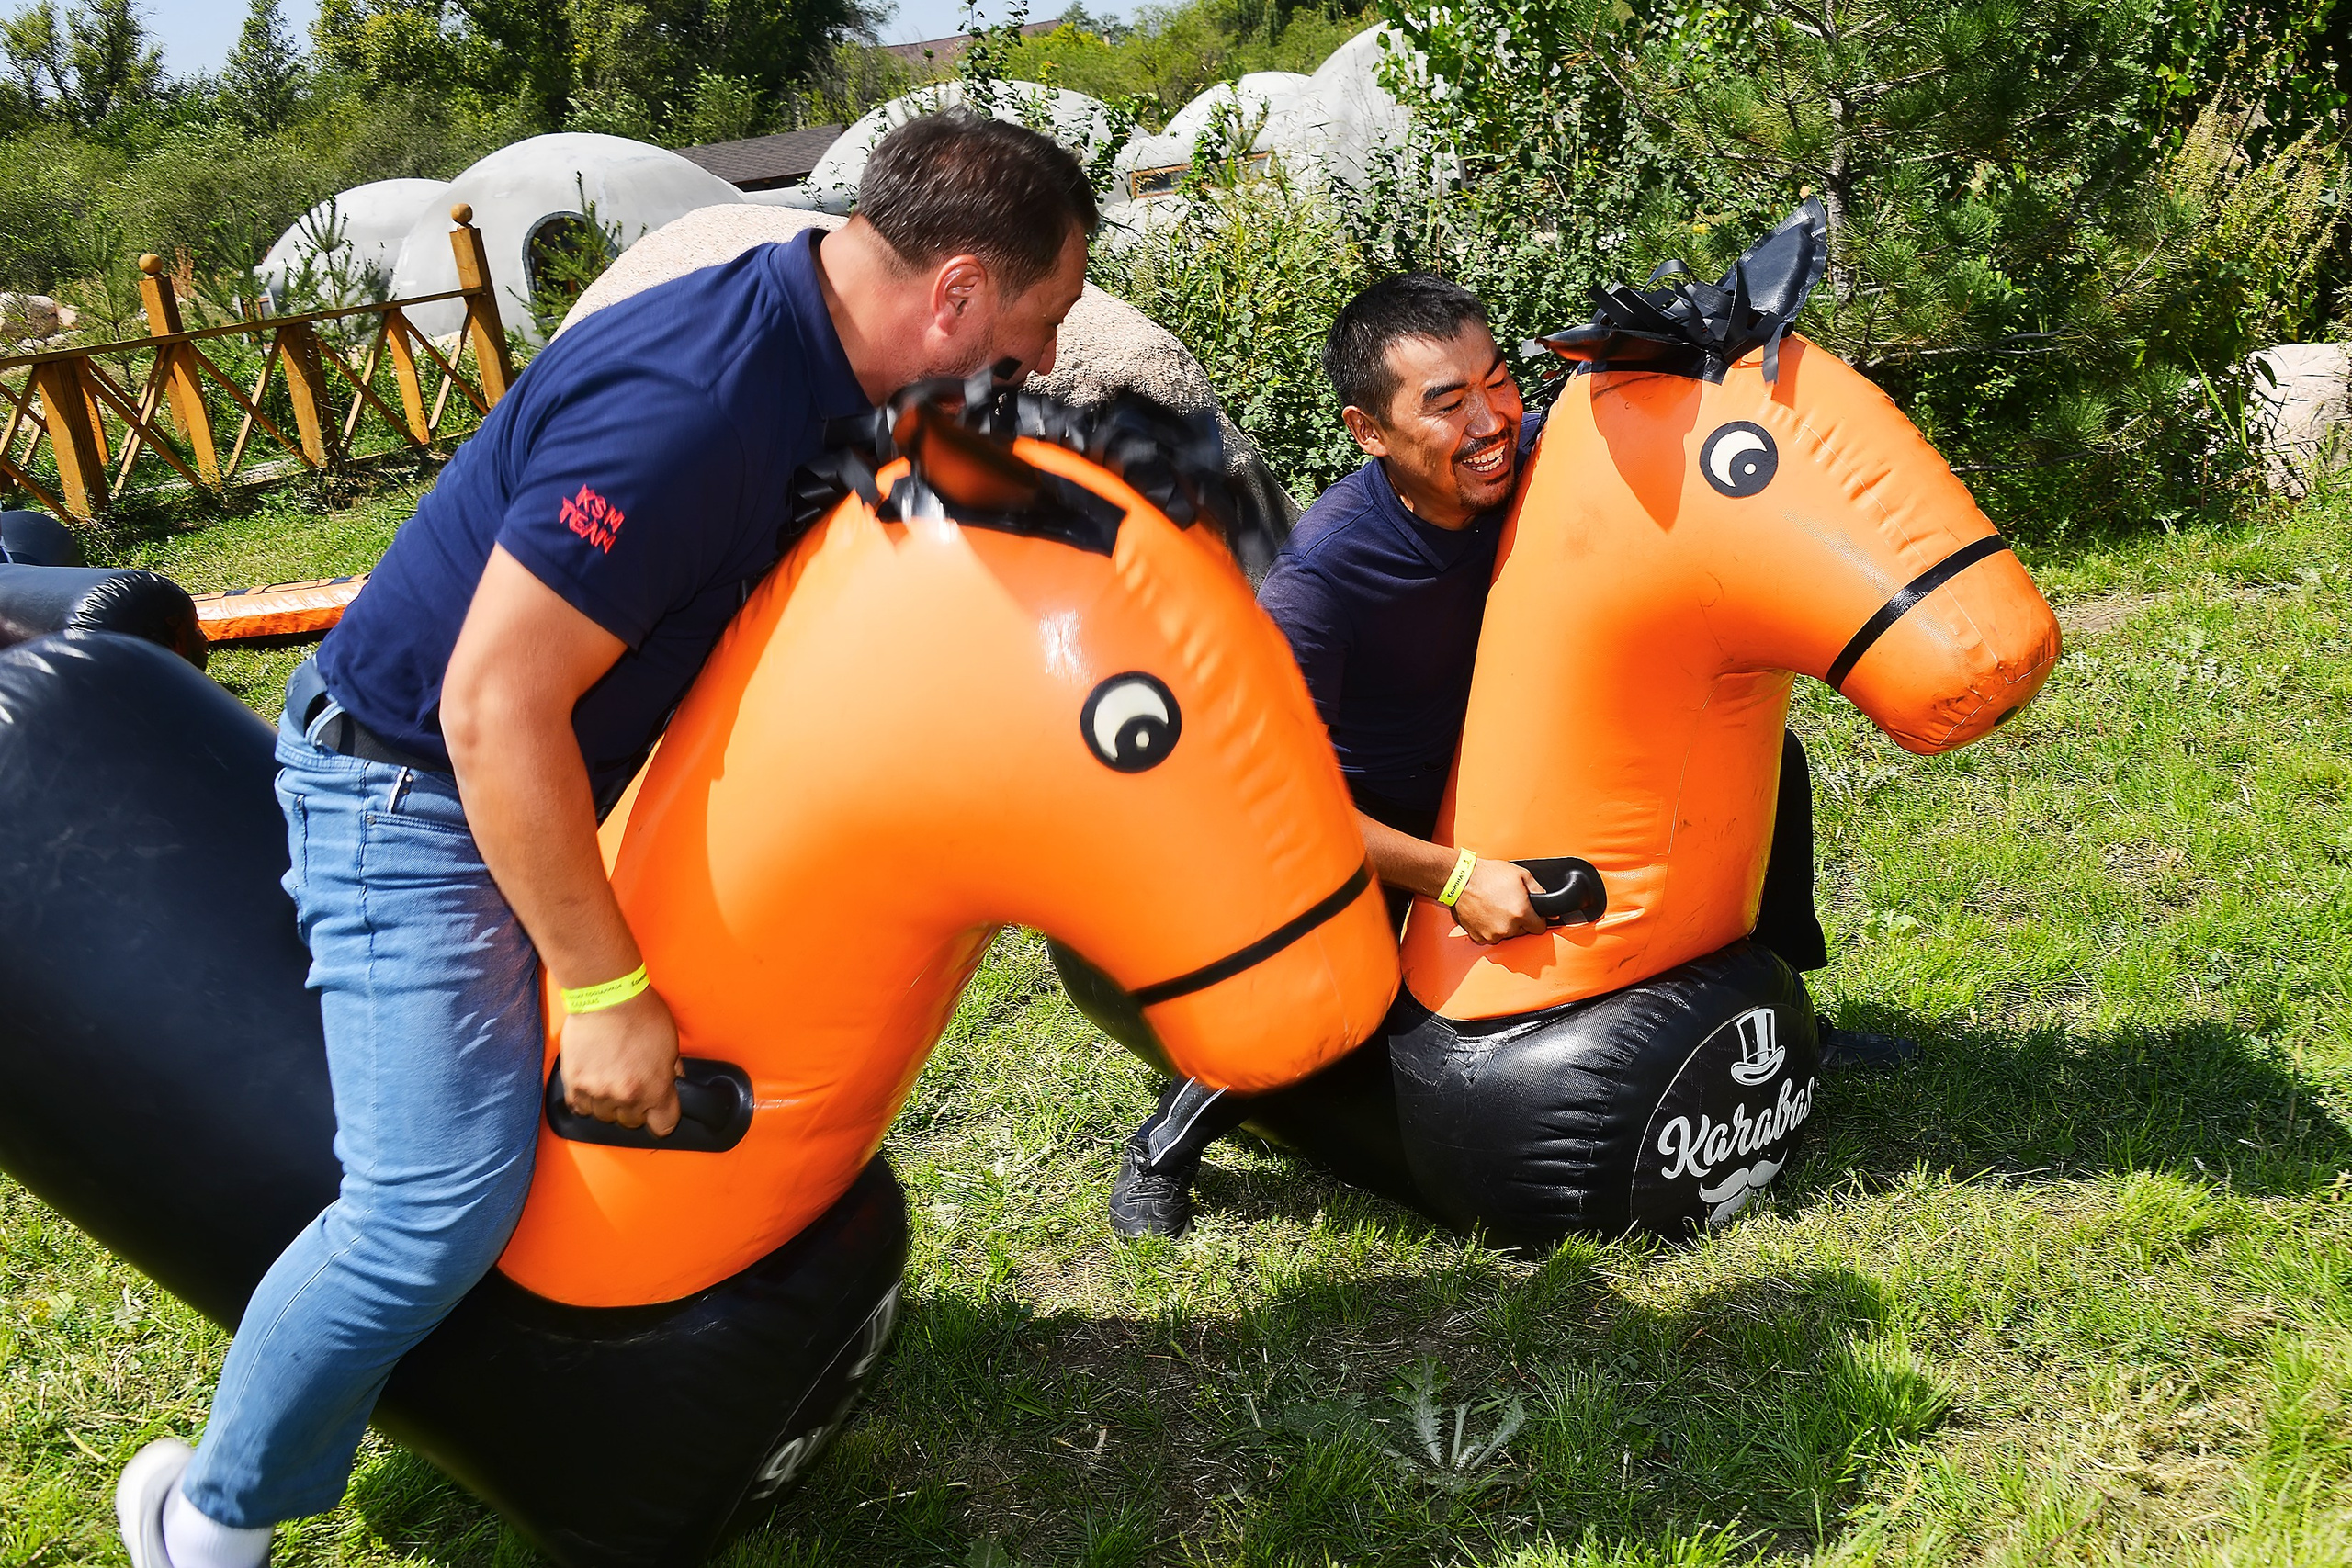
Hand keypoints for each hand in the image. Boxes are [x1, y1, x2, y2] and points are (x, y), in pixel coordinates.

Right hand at [559, 987, 682, 1134]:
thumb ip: (672, 1071)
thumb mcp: (672, 1044)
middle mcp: (626, 1097)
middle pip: (631, 1123)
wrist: (608, 996)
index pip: (663, 1126)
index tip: (659, 1111)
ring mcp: (598, 1093)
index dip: (663, 1118)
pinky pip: (579, 1107)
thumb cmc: (643, 1014)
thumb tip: (672, 1083)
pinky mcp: (574, 1084)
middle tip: (632, 1085)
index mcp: (656, 1090)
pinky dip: (586, 1100)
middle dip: (634, 1108)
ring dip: (608, 1104)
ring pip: (604, 1116)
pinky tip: (592, 1084)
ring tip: (610, 1081)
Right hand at [1449, 857, 1549, 944]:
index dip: (1537, 919)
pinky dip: (1489, 928)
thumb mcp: (1521, 875)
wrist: (1460, 879)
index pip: (1539, 928)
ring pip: (1506, 935)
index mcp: (1521, 913)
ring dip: (1504, 925)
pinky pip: (1491, 937)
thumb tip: (1550, 910)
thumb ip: (1540, 892)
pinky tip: (1485, 914)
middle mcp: (1508, 927)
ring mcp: (1492, 934)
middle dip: (1519, 921)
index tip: (1530, 914)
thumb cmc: (1488, 875)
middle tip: (1508, 904)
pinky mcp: (1479, 937)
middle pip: (1523, 932)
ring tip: (1495, 907)